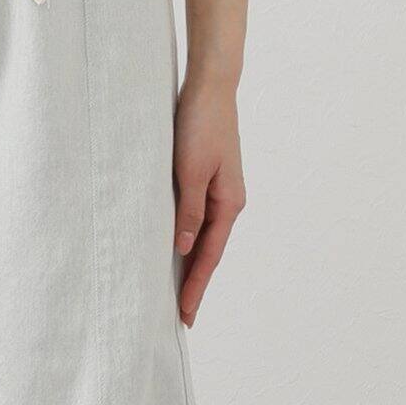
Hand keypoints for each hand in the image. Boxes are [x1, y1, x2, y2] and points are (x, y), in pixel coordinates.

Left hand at [173, 75, 246, 327]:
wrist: (210, 88)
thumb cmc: (200, 125)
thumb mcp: (190, 170)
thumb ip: (188, 210)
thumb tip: (185, 248)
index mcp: (229, 203)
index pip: (209, 256)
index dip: (196, 286)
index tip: (184, 314)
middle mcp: (228, 202)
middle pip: (208, 253)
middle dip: (195, 284)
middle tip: (181, 317)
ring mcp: (219, 192)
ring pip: (203, 239)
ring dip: (191, 266)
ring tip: (176, 293)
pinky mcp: (207, 181)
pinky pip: (198, 221)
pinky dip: (188, 241)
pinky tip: (176, 252)